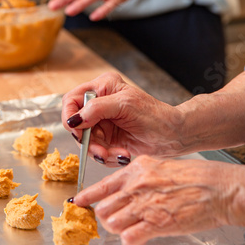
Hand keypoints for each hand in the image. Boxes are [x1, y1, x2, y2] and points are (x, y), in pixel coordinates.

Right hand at [62, 72, 186, 166]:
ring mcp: (104, 122)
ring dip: (100, 152)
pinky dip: (108, 157)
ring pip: (86, 141)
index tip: (78, 132)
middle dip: (88, 141)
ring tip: (118, 155)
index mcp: (102, 87)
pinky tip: (122, 155)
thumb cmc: (155, 115)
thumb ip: (97, 109)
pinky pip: (97, 151)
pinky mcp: (109, 138)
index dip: (70, 117)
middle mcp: (100, 103)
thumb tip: (74, 119)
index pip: (71, 100)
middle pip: (77, 125)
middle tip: (101, 152)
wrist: (174, 136)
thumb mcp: (125, 105)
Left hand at [74, 155, 241, 244]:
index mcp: (136, 170)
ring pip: (111, 223)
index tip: (78, 202)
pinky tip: (138, 239)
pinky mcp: (154, 223)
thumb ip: (140, 177)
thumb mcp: (160, 166)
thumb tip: (127, 189)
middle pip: (103, 208)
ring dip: (118, 229)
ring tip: (130, 228)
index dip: (87, 197)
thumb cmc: (193, 177)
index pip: (103, 185)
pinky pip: (129, 238)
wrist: (215, 188)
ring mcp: (143, 205)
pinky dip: (130, 242)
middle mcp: (135, 186)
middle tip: (116, 219)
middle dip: (106, 217)